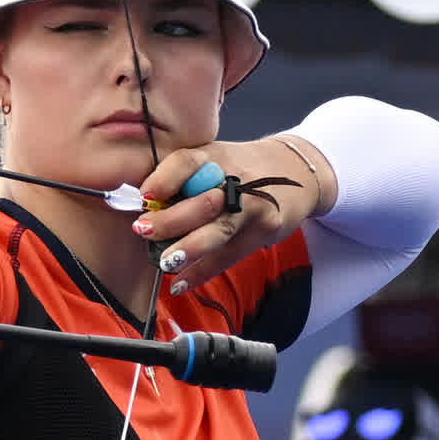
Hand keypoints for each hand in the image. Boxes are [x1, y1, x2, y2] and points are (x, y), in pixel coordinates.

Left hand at [132, 134, 332, 298]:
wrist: (296, 173)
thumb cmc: (241, 168)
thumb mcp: (214, 158)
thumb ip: (183, 177)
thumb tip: (142, 207)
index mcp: (215, 156)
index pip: (186, 162)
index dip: (164, 179)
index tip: (145, 197)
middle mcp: (236, 178)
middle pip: (203, 201)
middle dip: (170, 220)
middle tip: (144, 231)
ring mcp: (254, 206)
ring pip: (219, 231)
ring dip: (188, 249)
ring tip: (164, 262)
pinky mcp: (265, 230)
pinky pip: (229, 255)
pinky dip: (202, 272)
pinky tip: (181, 283)